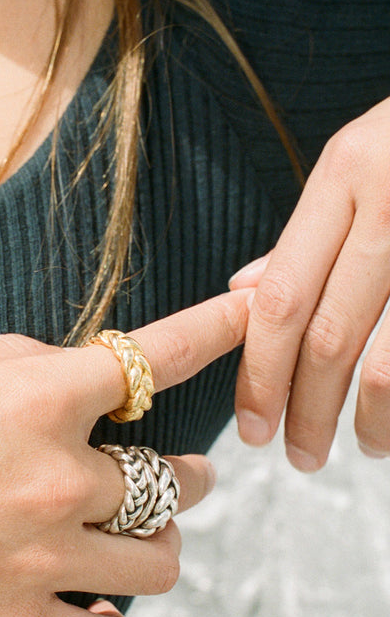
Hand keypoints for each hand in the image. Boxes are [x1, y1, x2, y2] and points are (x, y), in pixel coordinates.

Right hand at [0, 288, 251, 616]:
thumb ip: (9, 361)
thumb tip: (65, 372)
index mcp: (30, 398)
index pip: (155, 356)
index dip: (213, 328)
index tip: (247, 312)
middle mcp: (54, 479)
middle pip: (172, 476)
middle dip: (169, 466)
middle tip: (144, 465)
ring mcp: (39, 560)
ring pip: (161, 561)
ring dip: (152, 541)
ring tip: (122, 536)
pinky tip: (88, 599)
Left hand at [230, 96, 389, 469]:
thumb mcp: (363, 160)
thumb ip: (308, 233)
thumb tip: (244, 293)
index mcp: (346, 174)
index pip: (281, 297)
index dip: (259, 373)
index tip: (250, 425)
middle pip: (327, 337)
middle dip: (305, 411)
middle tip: (296, 456)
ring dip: (372, 420)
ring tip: (363, 448)